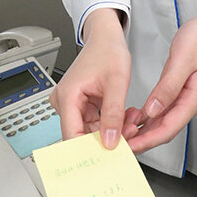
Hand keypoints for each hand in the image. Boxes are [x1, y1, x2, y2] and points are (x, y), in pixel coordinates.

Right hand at [49, 8, 130, 148]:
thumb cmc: (108, 51)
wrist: (105, 36)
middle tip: (131, 134)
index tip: (107, 160)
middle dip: (107, 138)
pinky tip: (125, 118)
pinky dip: (110, 123)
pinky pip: (94, 123)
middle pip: (82, 135)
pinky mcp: (79, 104)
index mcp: (67, 96)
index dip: (89, 151)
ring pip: (90, 130)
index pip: (71, 136)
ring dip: (112, 131)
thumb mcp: (116, 82)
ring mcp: (71, 103)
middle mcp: (64, 101)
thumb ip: (113, 114)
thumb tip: (110, 142)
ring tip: (132, 122)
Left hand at [123, 7, 196, 152]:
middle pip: (164, 130)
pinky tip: (132, 116)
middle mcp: (189, 103)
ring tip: (121, 131)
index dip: (148, 140)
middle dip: (142, 139)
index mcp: (193, 99)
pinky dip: (145, 115)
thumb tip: (153, 111)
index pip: (169, 129)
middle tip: (120, 143)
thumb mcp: (182, 60)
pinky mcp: (176, 91)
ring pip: (160, 122)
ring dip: (142, 129)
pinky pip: (160, 110)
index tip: (131, 147)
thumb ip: (168, 87)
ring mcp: (183, 98)